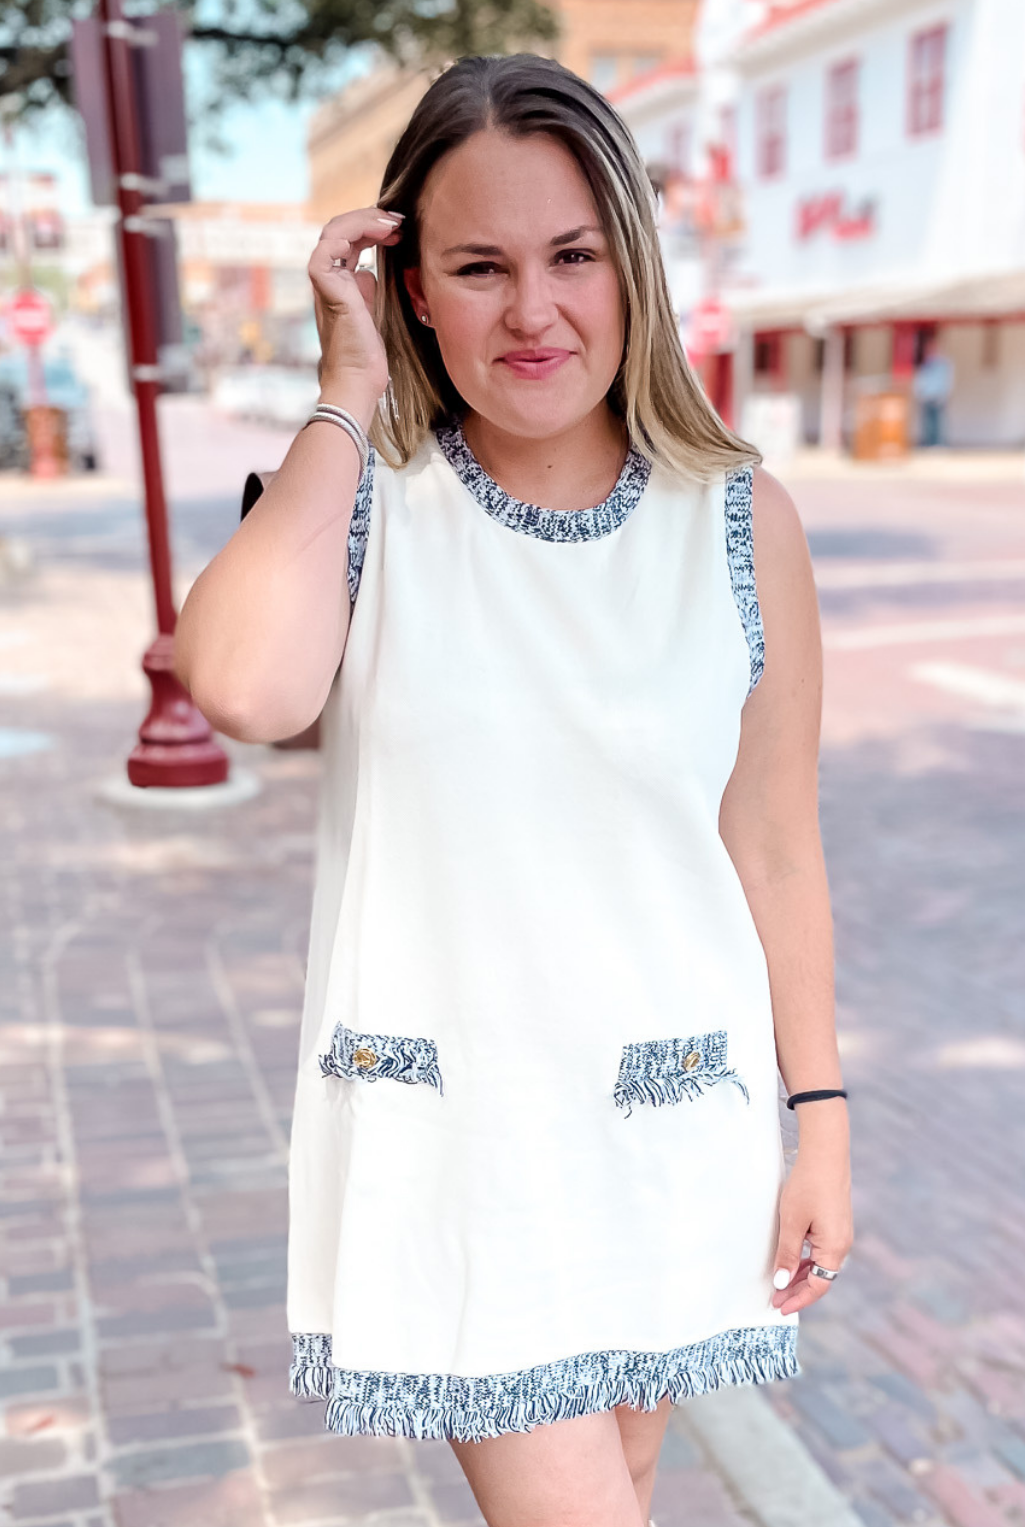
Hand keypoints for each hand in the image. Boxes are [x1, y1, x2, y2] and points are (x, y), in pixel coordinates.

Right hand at [307, 207, 404, 420]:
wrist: (358, 379)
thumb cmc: (368, 354)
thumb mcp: (374, 311)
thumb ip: (369, 289)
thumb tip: (371, 270)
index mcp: (340, 281)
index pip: (350, 238)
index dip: (372, 226)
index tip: (399, 227)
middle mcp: (329, 278)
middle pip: (340, 229)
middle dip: (370, 218)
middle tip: (398, 219)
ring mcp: (325, 284)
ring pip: (333, 233)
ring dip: (363, 222)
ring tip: (391, 224)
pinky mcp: (326, 291)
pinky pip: (324, 253)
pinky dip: (344, 238)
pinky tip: (372, 238)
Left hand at [771, 1121, 852, 1314]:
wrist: (825, 1154)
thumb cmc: (808, 1186)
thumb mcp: (792, 1223)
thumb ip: (787, 1255)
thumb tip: (782, 1283)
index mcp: (834, 1248)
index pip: (818, 1286)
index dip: (798, 1298)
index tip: (779, 1306)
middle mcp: (842, 1244)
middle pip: (820, 1277)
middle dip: (798, 1290)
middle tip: (775, 1298)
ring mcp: (840, 1233)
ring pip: (820, 1264)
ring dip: (801, 1275)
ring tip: (780, 1283)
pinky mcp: (835, 1223)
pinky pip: (821, 1251)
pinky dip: (806, 1260)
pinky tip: (792, 1261)